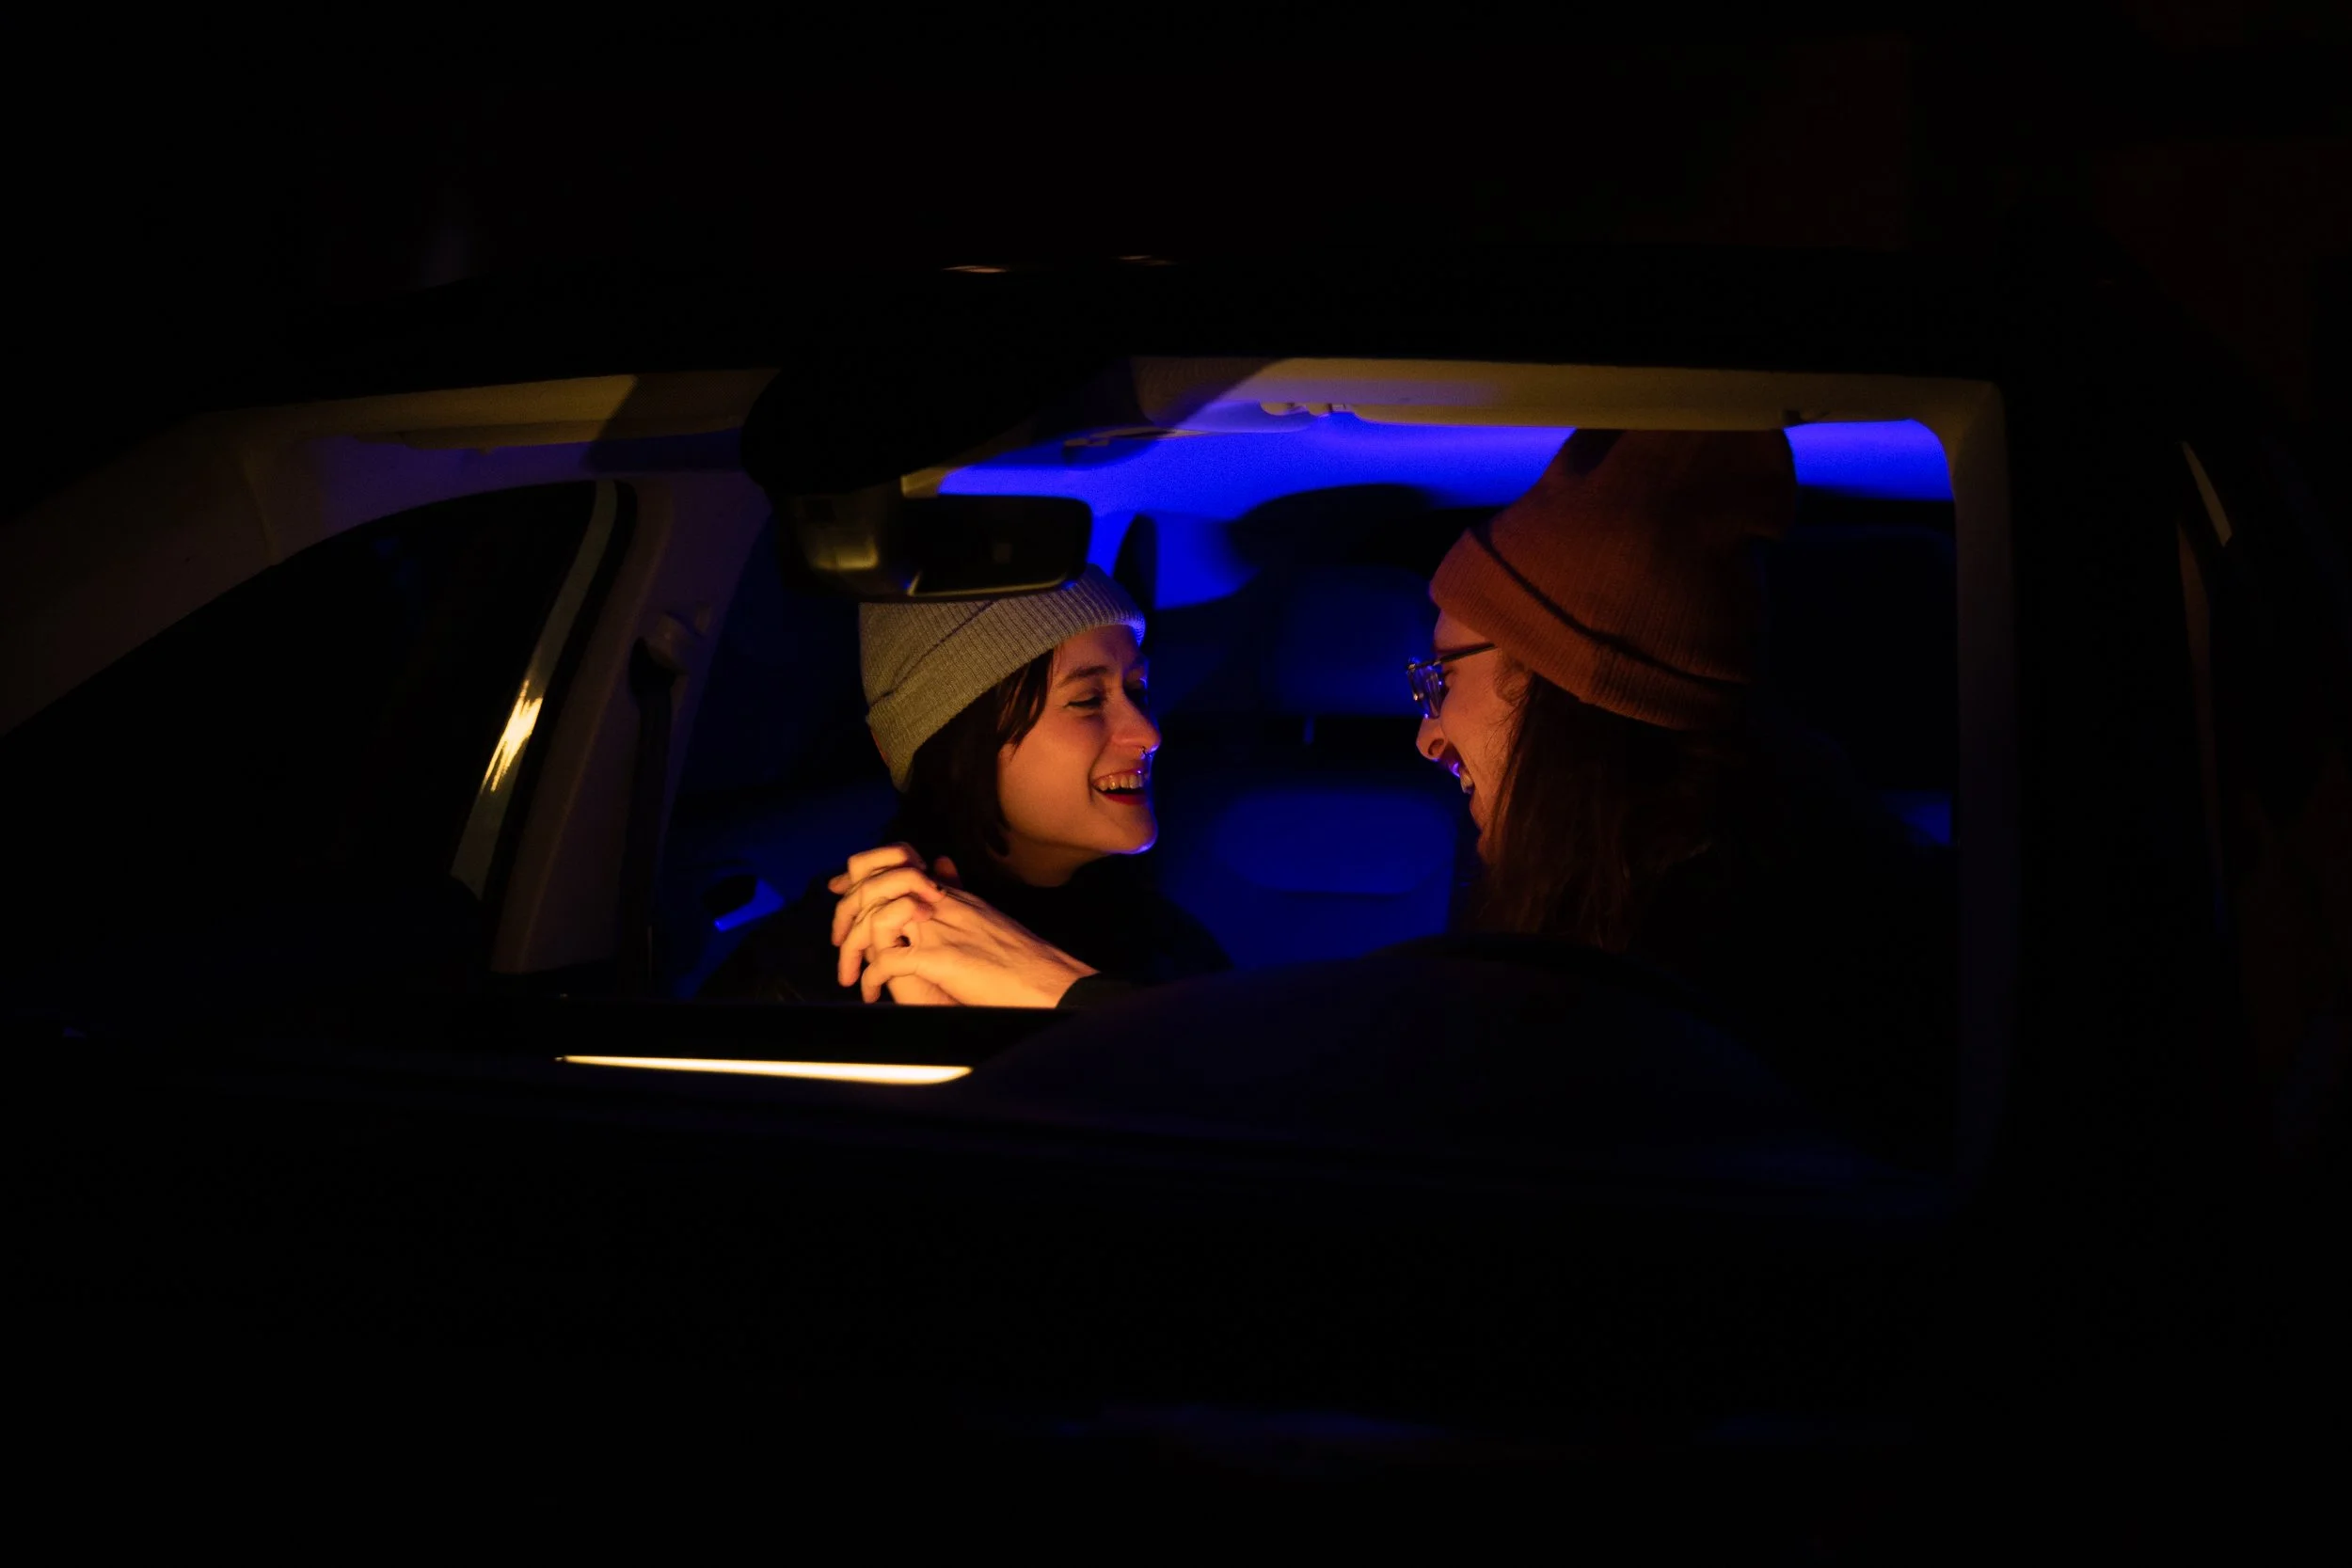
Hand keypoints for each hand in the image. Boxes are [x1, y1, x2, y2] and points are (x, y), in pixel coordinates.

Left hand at [832, 849, 1094, 1007]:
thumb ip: (957, 891)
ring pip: (877, 919)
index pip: (895, 864)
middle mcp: (944, 903)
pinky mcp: (945, 958)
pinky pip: (890, 960)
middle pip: (876, 887)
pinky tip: (874, 994)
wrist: (1054, 983)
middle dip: (846, 914)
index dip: (860, 875)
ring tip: (852, 976)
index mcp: (952, 894)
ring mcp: (943, 929)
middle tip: (838, 945)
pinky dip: (875, 978)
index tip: (839, 892)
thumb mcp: (986, 915)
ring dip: (856, 949)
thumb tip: (938, 863)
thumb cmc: (1024, 959)